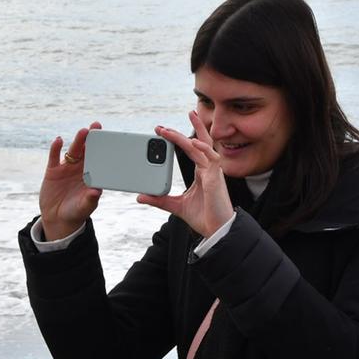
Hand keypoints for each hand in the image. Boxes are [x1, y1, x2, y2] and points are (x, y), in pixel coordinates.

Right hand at [38, 122, 102, 240]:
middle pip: (87, 150)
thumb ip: (90, 199)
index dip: (103, 148)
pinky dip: (56, 148)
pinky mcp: (53, 170)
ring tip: (83, 132)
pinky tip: (59, 140)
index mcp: (92, 175)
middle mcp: (80, 168)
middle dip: (91, 138)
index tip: (108, 138)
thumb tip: (96, 192)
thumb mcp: (84, 207)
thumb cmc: (76, 212)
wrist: (57, 218)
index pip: (99, 158)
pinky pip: (54, 157)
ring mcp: (67, 168)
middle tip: (96, 126)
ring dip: (78, 141)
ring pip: (73, 151)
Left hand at [138, 111, 234, 238]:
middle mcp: (207, 168)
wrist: (217, 231)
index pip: (189, 149)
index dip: (178, 139)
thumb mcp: (175, 206)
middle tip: (160, 127)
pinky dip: (203, 149)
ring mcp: (213, 172)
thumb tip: (141, 197)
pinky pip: (212, 158)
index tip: (162, 132)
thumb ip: (160, 200)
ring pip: (201, 146)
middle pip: (196, 142)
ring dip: (188, 134)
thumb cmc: (203, 217)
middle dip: (179, 133)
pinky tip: (193, 142)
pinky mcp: (216, 178)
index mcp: (200, 172)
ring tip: (173, 127)